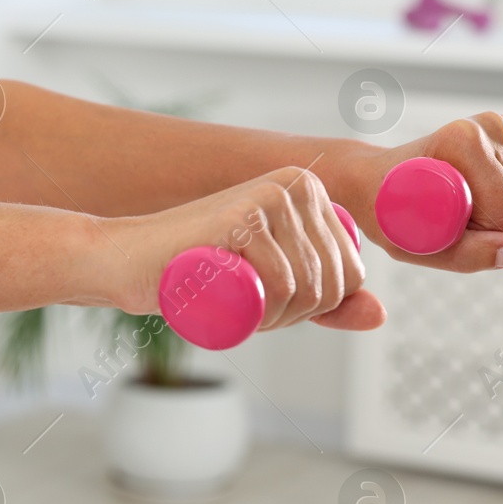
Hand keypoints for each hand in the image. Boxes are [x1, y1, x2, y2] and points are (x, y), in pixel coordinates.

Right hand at [111, 168, 384, 333]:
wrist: (122, 258)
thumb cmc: (192, 273)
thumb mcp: (271, 287)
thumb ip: (324, 299)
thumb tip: (380, 316)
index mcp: (310, 192)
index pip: (350, 275)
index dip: (310, 307)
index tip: (263, 299)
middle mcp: (297, 185)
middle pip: (331, 283)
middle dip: (292, 315)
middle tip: (242, 304)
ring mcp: (270, 197)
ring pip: (307, 288)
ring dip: (271, 317)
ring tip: (230, 299)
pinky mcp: (242, 216)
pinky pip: (282, 285)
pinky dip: (259, 310)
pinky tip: (225, 298)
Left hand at [333, 113, 502, 271]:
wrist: (372, 179)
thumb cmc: (387, 212)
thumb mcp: (414, 244)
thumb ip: (469, 254)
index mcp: (463, 141)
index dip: (482, 235)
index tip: (445, 228)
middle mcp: (488, 127)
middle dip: (493, 227)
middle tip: (448, 220)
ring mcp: (502, 128)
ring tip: (460, 208)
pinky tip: (481, 199)